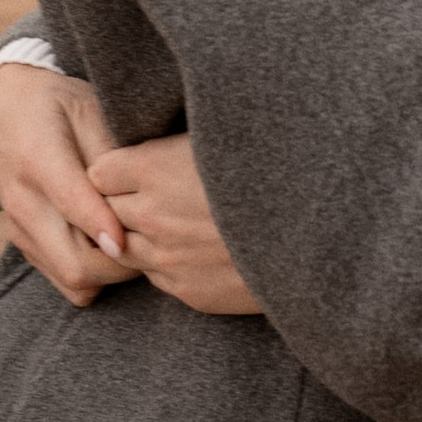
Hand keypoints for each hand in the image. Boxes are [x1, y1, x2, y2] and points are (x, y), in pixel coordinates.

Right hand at [0, 62, 139, 305]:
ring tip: (138, 242)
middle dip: (122, 264)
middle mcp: (25, 204)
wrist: (4, 113)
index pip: (73, 204)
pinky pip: (66, 281)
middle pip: (76, 264)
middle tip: (155, 240)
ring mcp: (22, 231)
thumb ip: (111, 153)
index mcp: (39, 159)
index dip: (104, 226)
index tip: (129, 239)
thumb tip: (143, 191)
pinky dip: (96, 275)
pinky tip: (115, 246)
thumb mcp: (88, 109)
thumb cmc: (58, 108)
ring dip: (112, 273)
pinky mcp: (26, 246)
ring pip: (74, 282)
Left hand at [86, 138, 264, 317]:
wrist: (322, 239)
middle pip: (107, 212)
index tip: (140, 167)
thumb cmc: (279, 172)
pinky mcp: (187, 290)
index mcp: (154, 169)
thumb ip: (184, 138)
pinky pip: (159, 277)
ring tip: (178, 222)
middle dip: (126, 204)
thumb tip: (166, 131)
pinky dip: (170, 262)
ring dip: (144, 237)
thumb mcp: (227, 137)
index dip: (118, 170)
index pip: (99, 172)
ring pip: (126, 249)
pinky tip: (201, 248)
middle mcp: (151, 215)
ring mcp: (167, 258)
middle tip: (158, 194)